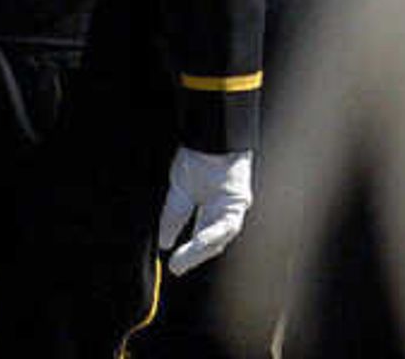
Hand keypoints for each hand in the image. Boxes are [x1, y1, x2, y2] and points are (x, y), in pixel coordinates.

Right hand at [157, 145, 252, 276]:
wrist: (209, 137)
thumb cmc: (198, 159)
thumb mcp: (180, 192)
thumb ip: (174, 217)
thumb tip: (165, 244)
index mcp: (210, 209)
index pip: (201, 238)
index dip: (189, 253)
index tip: (174, 264)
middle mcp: (223, 211)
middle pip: (211, 242)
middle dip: (194, 257)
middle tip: (176, 268)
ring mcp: (233, 207)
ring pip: (219, 237)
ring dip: (200, 251)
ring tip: (182, 261)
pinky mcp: (239, 201)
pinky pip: (227, 224)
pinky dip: (212, 234)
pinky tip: (198, 242)